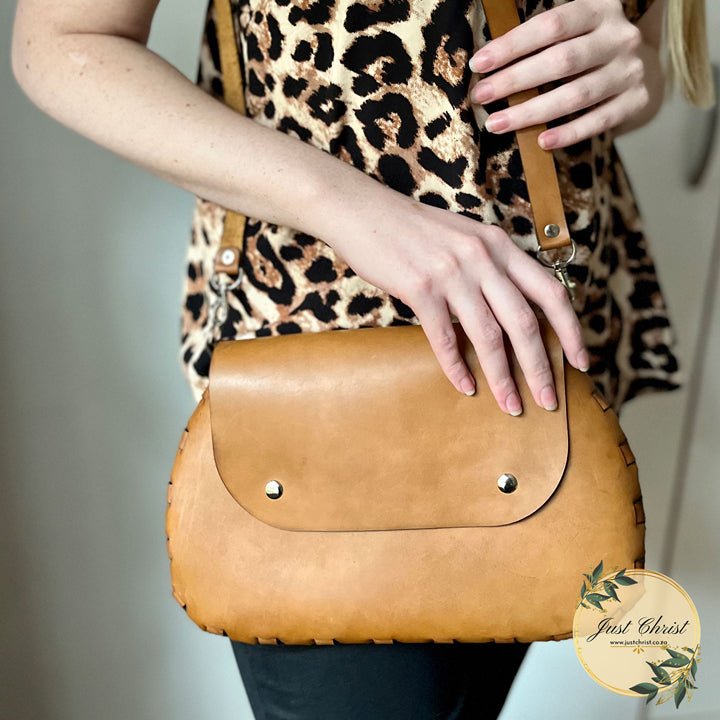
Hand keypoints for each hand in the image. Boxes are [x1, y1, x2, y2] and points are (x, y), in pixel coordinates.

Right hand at [327, 194, 589, 416]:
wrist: (363, 211)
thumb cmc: (412, 229)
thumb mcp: (464, 237)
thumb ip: (490, 266)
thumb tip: (511, 310)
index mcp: (499, 245)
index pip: (550, 291)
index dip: (570, 330)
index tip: (580, 362)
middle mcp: (482, 257)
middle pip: (524, 322)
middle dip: (541, 367)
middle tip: (549, 401)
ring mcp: (451, 272)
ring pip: (488, 336)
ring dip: (502, 377)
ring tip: (511, 405)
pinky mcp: (420, 287)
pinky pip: (444, 337)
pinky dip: (455, 367)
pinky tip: (464, 387)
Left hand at [469, 0, 651, 148]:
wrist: (639, 66)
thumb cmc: (586, 47)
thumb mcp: (570, 30)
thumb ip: (539, 38)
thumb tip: (486, 63)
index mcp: (598, 8)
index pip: (551, 25)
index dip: (512, 45)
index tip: (479, 65)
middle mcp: (619, 36)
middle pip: (562, 61)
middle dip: (515, 80)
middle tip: (481, 96)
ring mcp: (631, 69)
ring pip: (576, 95)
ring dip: (531, 112)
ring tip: (497, 124)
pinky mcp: (637, 100)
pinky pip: (599, 121)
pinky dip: (569, 133)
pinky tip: (541, 142)